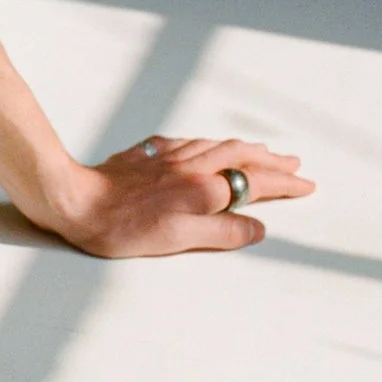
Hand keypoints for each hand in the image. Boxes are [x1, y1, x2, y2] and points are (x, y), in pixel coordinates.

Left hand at [46, 135, 314, 257]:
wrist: (74, 199)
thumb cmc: (121, 228)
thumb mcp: (177, 240)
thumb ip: (221, 231)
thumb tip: (257, 227)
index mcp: (204, 189)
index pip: (255, 183)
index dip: (284, 185)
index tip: (306, 184)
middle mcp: (192, 167)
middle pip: (242, 157)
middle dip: (272, 161)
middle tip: (295, 164)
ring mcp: (169, 156)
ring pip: (218, 145)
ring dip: (245, 148)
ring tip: (261, 151)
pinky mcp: (147, 153)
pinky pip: (189, 141)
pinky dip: (209, 143)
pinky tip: (207, 146)